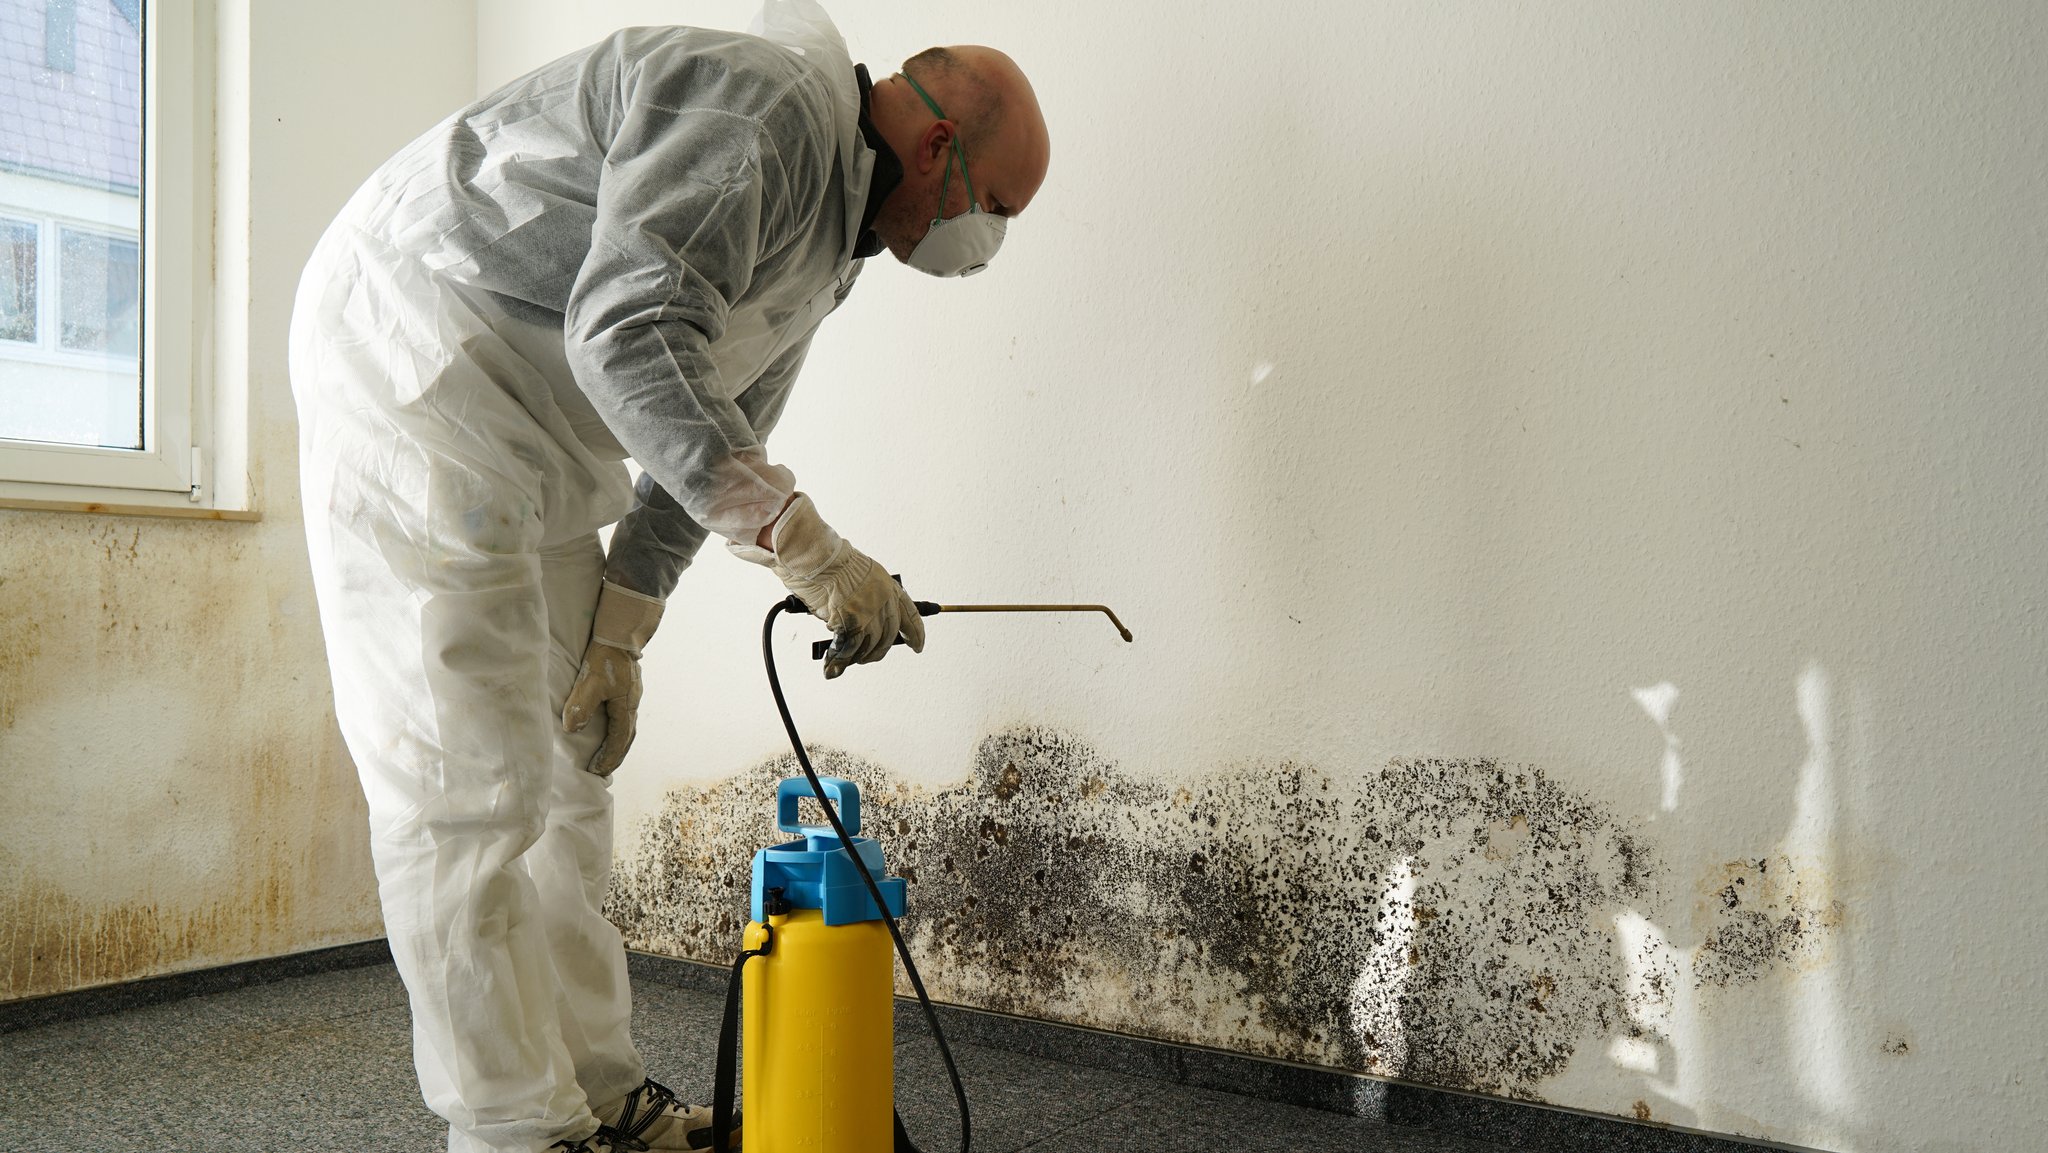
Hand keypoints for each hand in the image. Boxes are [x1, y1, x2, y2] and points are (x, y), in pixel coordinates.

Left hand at [562, 582, 663, 775]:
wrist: (620, 634)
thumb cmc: (605, 658)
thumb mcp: (589, 683)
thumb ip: (581, 706)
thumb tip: (572, 730)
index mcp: (625, 707)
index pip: (618, 740)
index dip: (608, 757)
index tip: (598, 771)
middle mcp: (632, 704)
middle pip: (627, 737)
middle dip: (616, 755)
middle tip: (604, 770)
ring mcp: (632, 696)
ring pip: (628, 727)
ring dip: (618, 744)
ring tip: (607, 754)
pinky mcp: (628, 688)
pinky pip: (625, 716)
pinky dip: (618, 729)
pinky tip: (610, 726)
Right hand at [730, 493, 923, 677]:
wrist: (816, 556)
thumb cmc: (830, 561)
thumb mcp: (860, 575)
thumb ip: (867, 597)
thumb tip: (862, 620)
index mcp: (889, 586)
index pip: (910, 615)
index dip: (916, 634)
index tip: (918, 646)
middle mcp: (884, 600)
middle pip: (888, 637)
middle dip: (876, 651)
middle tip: (866, 657)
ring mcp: (869, 612)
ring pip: (868, 646)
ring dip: (856, 657)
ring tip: (845, 660)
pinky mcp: (852, 622)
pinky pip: (847, 648)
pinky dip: (838, 660)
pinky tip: (832, 666)